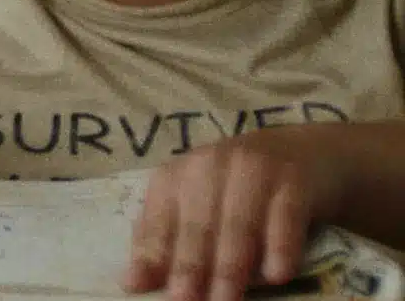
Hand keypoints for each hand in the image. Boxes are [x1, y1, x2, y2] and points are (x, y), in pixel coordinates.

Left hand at [125, 128, 347, 300]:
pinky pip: (286, 218)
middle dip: (189, 267)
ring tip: (225, 300)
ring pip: (238, 225)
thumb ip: (166, 240)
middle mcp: (210, 167)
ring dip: (230, 267)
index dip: (152, 256)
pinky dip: (281, 247)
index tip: (140, 289)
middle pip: (197, 225)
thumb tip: (132, 283)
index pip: (158, 220)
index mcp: (178, 176)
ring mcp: (254, 171)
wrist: (307, 153)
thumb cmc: (241, 189)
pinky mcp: (294, 181)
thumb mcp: (199, 206)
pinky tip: (277, 275)